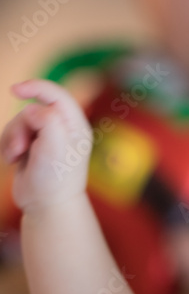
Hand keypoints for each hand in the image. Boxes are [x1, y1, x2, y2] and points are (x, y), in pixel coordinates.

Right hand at [0, 79, 91, 211]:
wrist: (46, 206)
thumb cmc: (54, 178)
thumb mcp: (54, 147)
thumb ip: (47, 121)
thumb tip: (34, 108)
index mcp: (76, 126)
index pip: (57, 95)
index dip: (36, 87)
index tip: (15, 90)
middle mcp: (63, 129)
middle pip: (32, 110)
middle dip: (20, 127)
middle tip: (22, 148)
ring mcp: (46, 138)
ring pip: (18, 122)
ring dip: (12, 139)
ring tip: (17, 158)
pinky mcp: (31, 146)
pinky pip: (10, 135)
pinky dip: (7, 146)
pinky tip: (13, 161)